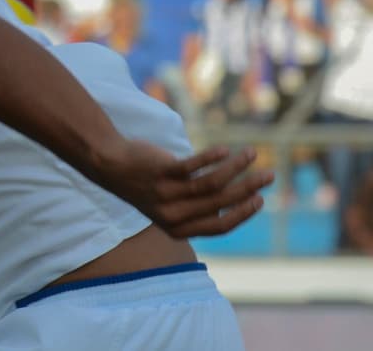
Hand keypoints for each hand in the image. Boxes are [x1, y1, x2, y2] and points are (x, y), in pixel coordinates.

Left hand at [98, 142, 273, 238]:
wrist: (110, 165)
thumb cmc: (147, 185)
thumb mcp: (171, 206)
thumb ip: (198, 210)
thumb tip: (236, 203)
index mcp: (177, 229)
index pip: (220, 226)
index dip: (243, 214)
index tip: (260, 199)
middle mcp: (172, 214)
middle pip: (221, 203)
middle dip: (249, 188)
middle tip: (269, 175)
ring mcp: (165, 193)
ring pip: (211, 184)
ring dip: (236, 168)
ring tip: (251, 153)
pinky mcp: (160, 171)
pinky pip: (192, 166)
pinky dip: (212, 157)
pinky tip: (225, 149)